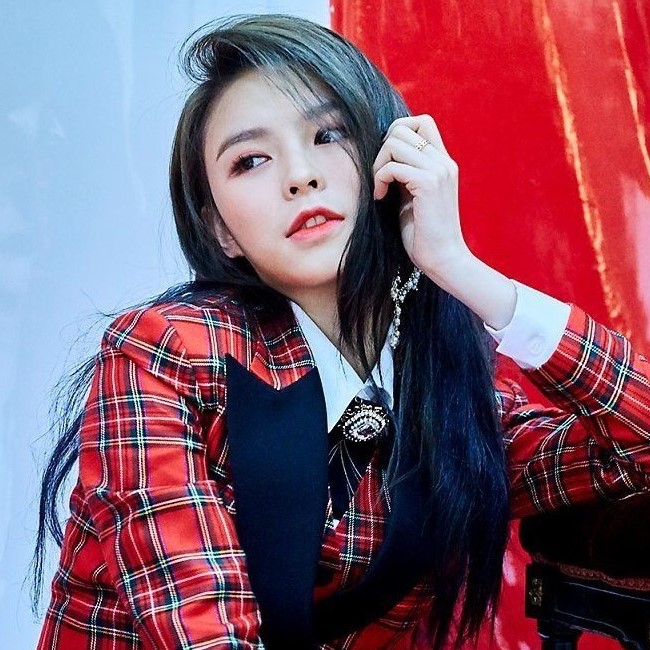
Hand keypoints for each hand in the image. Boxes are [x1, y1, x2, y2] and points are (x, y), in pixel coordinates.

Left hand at [372, 115, 469, 279]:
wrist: (443, 260)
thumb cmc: (424, 236)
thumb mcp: (411, 197)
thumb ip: (403, 174)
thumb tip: (380, 157)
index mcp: (442, 162)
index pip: (421, 122)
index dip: (396, 133)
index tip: (386, 163)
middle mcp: (444, 162)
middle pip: (403, 126)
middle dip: (382, 149)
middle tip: (379, 177)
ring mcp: (438, 171)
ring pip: (394, 142)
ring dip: (378, 165)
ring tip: (379, 189)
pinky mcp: (429, 184)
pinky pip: (393, 166)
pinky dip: (379, 179)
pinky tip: (380, 197)